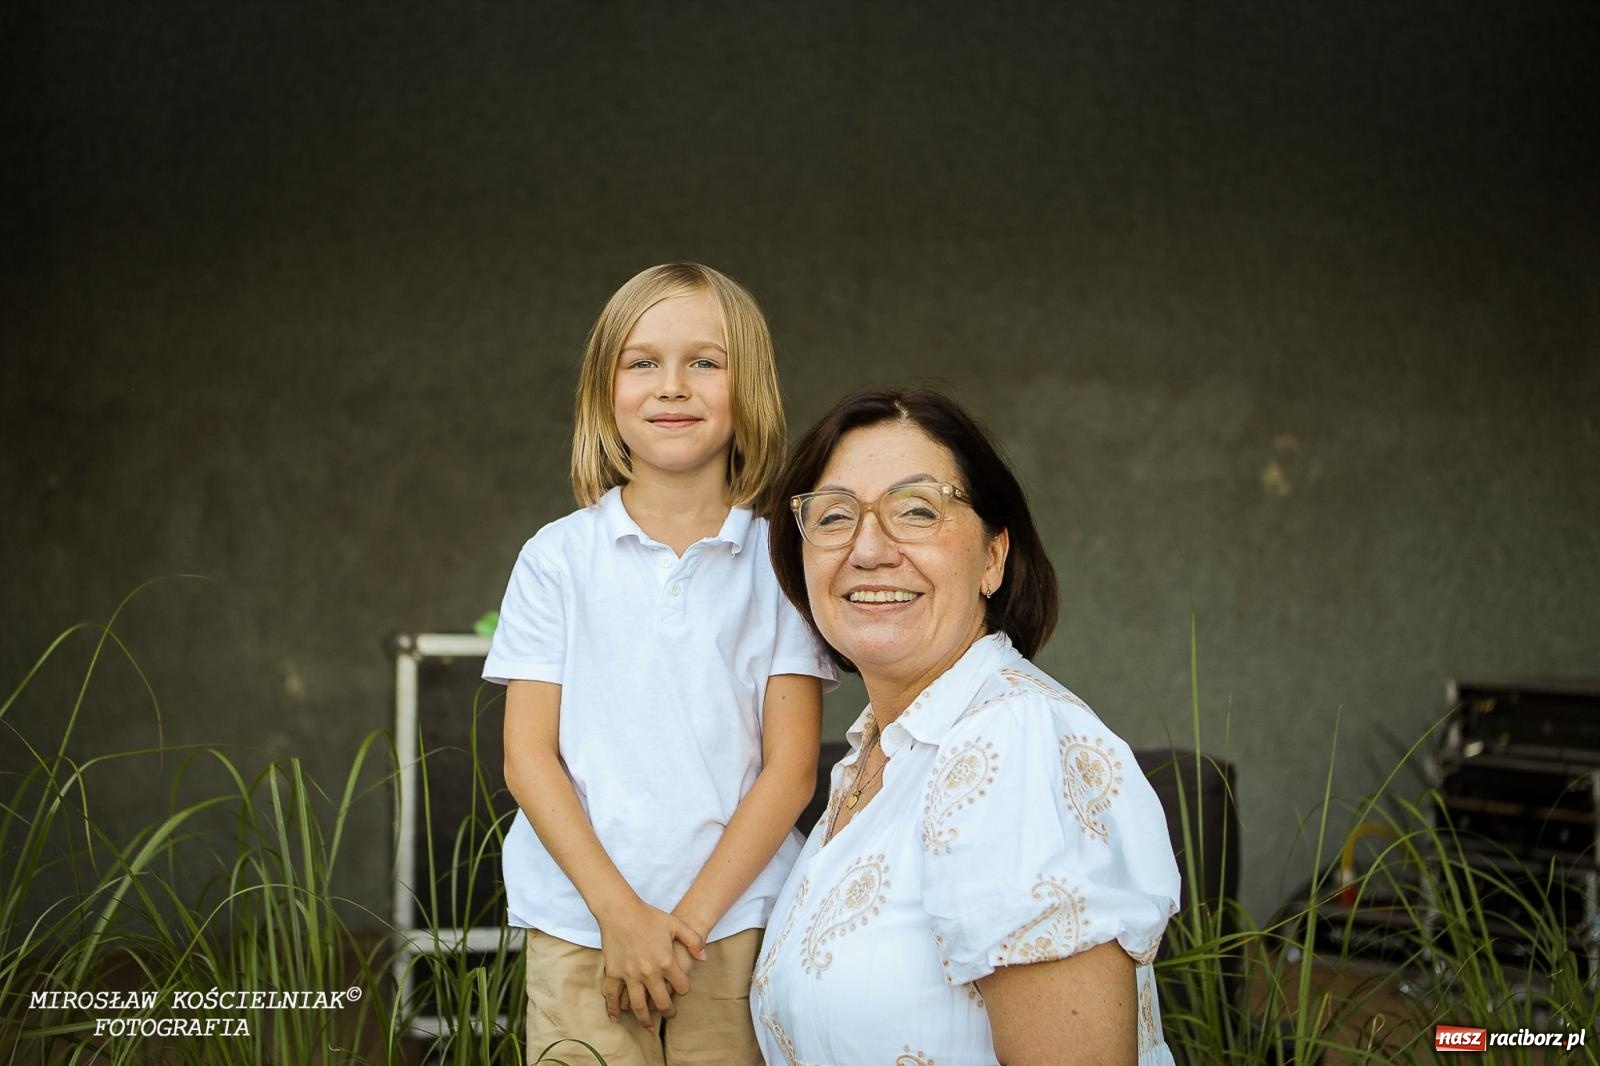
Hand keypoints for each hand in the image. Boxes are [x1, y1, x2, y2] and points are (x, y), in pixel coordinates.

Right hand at [598, 900, 705, 1028]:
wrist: (620, 910)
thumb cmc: (649, 916)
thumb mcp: (676, 924)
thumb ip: (693, 940)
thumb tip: (704, 959)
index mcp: (666, 961)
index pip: (681, 986)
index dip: (684, 988)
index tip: (682, 988)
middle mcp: (649, 972)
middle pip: (662, 1001)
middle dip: (668, 1011)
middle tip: (670, 1014)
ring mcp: (630, 974)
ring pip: (638, 1005)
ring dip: (644, 1019)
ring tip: (649, 1025)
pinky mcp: (613, 973)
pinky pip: (612, 995)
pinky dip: (613, 1009)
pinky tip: (616, 1017)